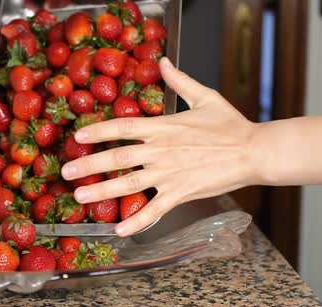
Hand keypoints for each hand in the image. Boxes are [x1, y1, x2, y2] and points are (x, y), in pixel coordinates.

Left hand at [61, 57, 261, 236]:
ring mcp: (169, 174)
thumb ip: (180, 81)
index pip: (123, 126)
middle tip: (66, 173)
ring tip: (80, 197)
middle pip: (117, 157)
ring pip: (129, 184)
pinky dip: (137, 221)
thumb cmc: (230, 125)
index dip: (98, 130)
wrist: (254, 152)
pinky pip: (154, 210)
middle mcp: (160, 151)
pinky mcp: (180, 193)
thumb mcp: (205, 97)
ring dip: (102, 191)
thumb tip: (163, 62)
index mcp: (164, 127)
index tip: (78, 136)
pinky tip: (119, 230)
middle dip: (89, 165)